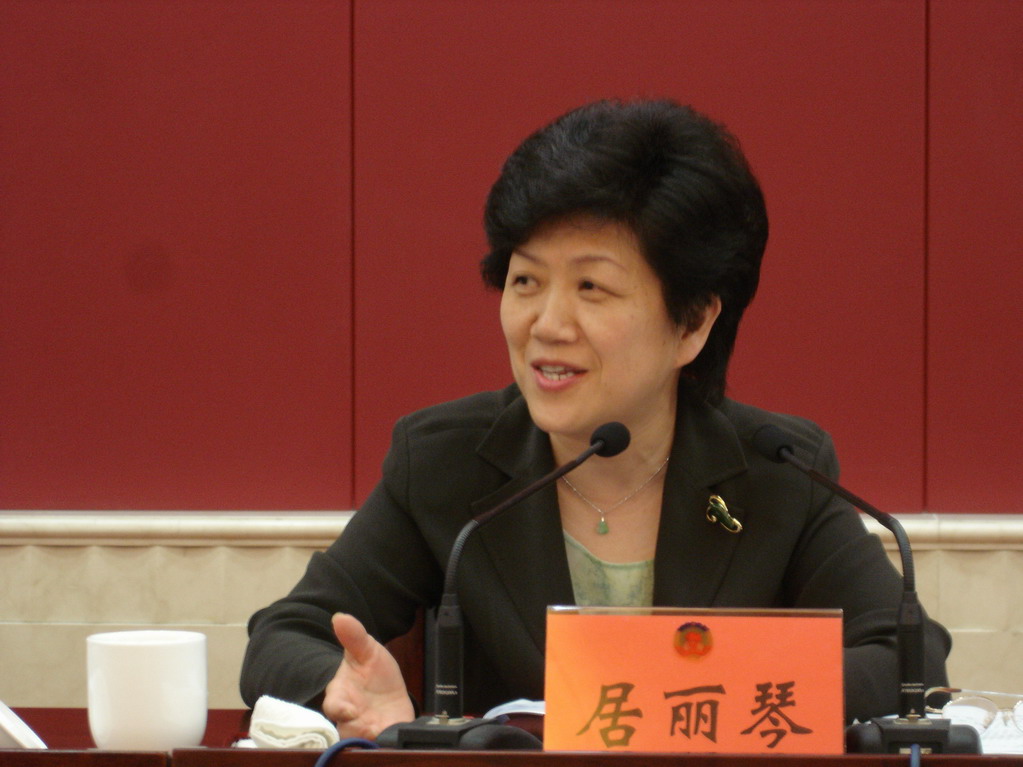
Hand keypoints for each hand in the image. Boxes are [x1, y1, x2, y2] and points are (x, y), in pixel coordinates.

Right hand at [322, 613, 415, 738]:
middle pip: (346, 729)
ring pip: (361, 740)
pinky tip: (394, 736)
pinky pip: (381, 743)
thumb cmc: (372, 672)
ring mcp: (365, 730)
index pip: (333, 704)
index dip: (339, 708)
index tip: (347, 709)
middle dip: (355, 729)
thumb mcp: (368, 650)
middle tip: (368, 728)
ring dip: (371, 738)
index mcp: (341, 695)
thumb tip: (339, 616)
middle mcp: (349, 717)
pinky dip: (386, 741)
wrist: (389, 692)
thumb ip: (354, 636)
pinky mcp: (382, 738)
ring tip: (381, 733)